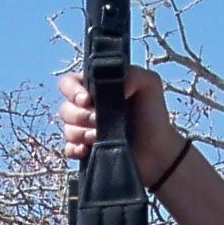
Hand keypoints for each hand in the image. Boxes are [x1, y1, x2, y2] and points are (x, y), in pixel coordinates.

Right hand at [58, 62, 187, 183]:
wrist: (159, 151)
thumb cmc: (153, 115)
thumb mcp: (149, 84)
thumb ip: (131, 73)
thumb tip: (106, 82)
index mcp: (96, 88)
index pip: (68, 83)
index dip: (72, 91)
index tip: (87, 100)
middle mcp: (87, 108)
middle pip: (65, 107)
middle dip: (80, 115)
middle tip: (98, 121)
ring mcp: (85, 130)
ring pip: (67, 129)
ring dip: (81, 133)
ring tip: (100, 137)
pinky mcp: (85, 151)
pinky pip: (68, 149)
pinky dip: (75, 149)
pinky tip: (87, 150)